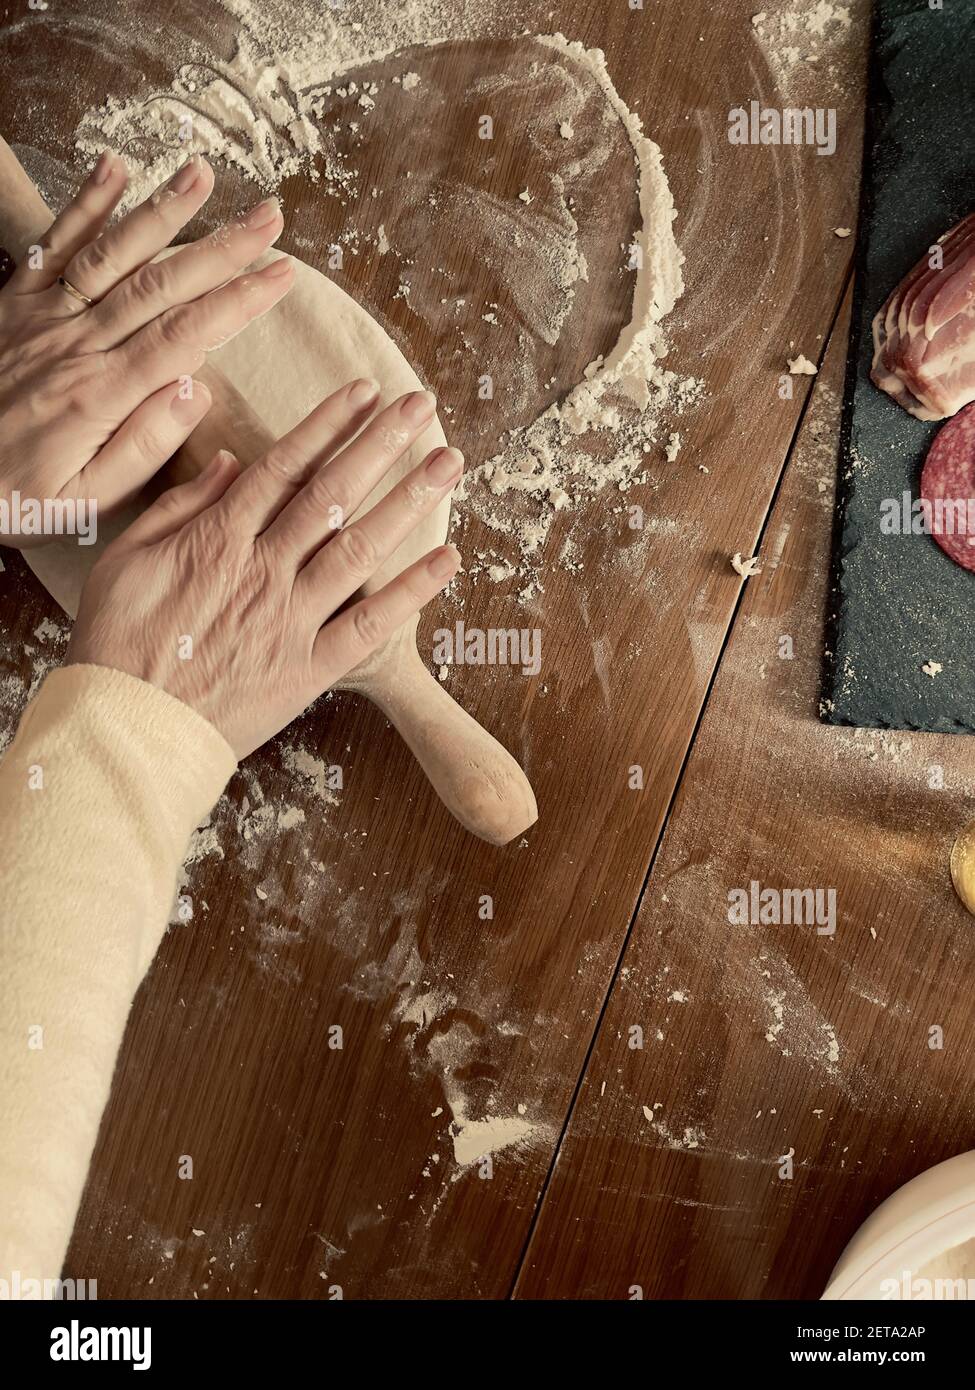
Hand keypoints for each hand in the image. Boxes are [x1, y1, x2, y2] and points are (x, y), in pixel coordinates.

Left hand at [0, 149, 293, 545]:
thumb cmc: (16, 497)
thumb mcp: (84, 501)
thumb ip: (143, 447)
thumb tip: (198, 391)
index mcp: (101, 394)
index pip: (186, 337)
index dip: (239, 301)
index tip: (282, 275)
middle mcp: (76, 344)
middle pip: (161, 285)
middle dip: (222, 248)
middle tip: (270, 218)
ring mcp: (44, 318)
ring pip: (112, 254)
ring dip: (161, 211)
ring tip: (203, 174)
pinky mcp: (15, 304)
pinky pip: (53, 247)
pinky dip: (84, 205)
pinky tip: (115, 168)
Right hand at [66, 381, 462, 758]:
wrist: (129, 726)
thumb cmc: (117, 643)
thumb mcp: (125, 558)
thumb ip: (182, 506)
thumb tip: (233, 462)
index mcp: (219, 538)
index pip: (286, 467)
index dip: (329, 424)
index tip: (364, 393)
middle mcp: (264, 569)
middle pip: (332, 493)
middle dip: (380, 443)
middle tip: (420, 405)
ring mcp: (291, 618)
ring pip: (360, 546)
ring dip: (407, 500)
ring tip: (448, 461)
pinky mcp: (309, 667)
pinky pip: (369, 624)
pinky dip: (410, 592)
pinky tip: (446, 559)